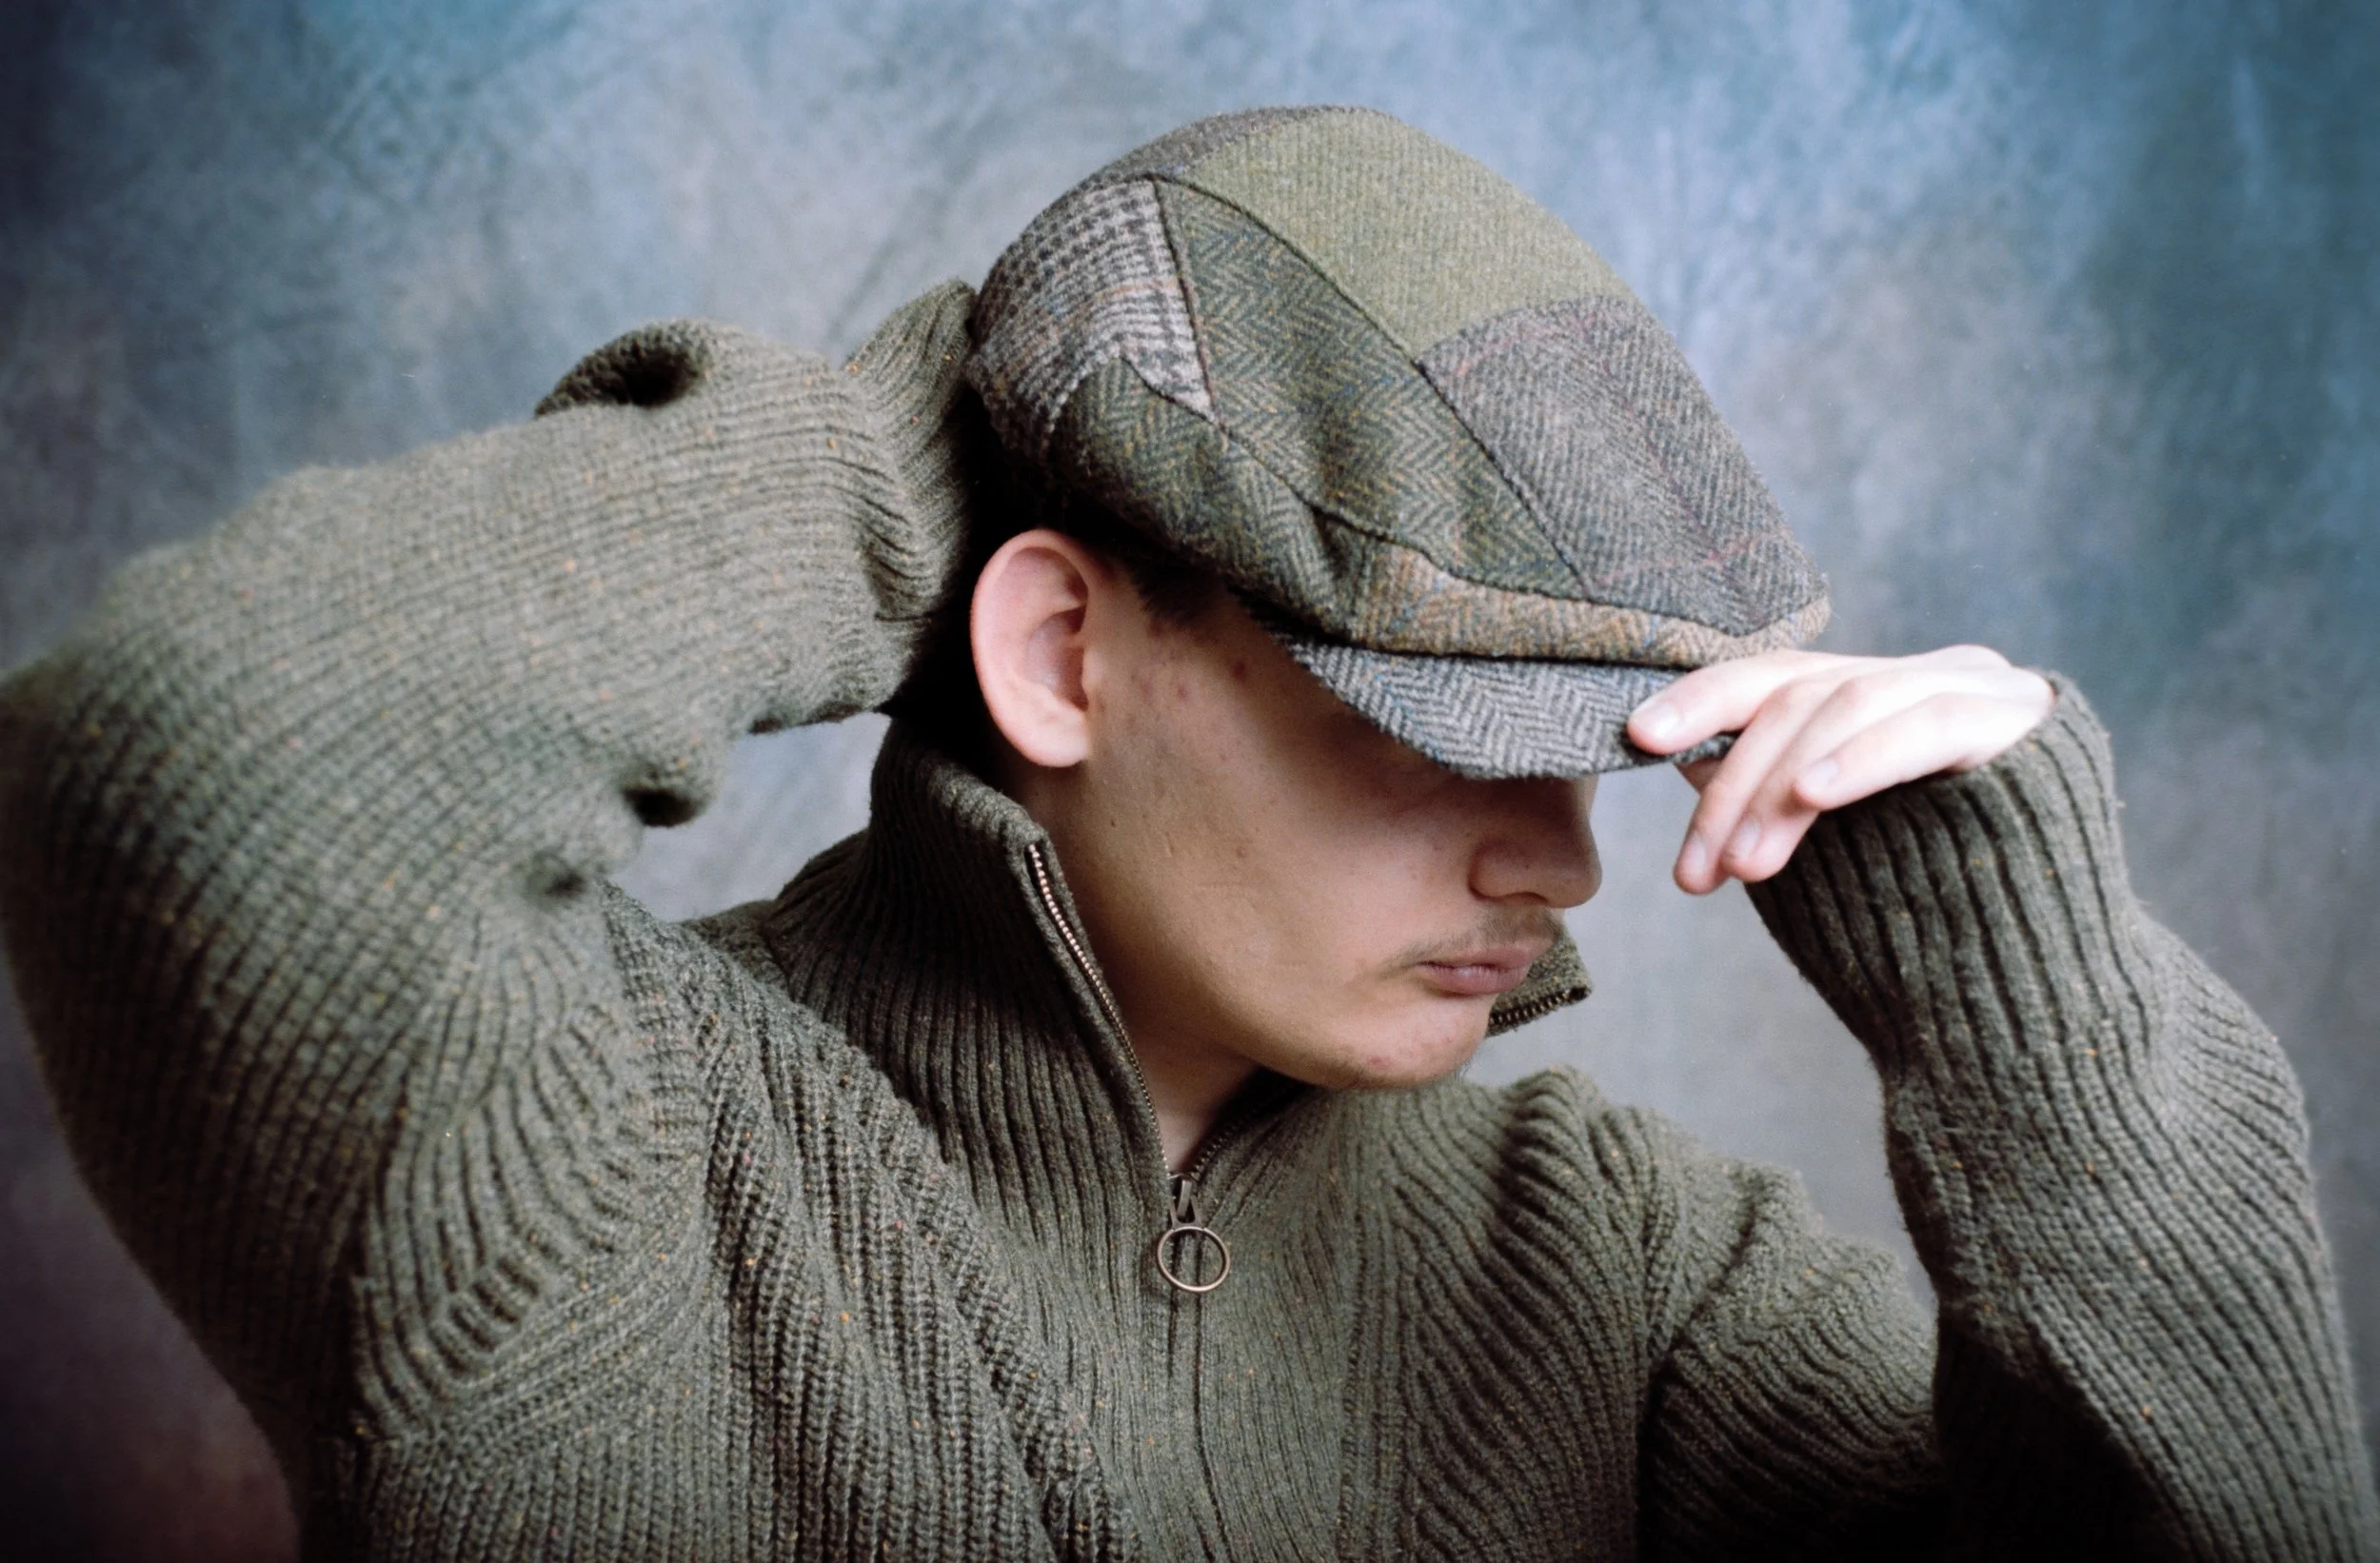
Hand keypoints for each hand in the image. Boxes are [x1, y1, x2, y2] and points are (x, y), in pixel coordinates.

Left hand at [1625, 647, 2054, 894]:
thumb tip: (1670, 747)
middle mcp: (1933, 675)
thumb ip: (1762, 787)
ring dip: (1780, 788)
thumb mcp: (1819, 845)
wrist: (2033, 1001)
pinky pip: (1927, 724)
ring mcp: (1984, 690)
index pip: (1776, 677)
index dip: (1703, 701)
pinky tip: (1813, 794)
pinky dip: (1861, 758)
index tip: (1637, 738)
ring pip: (1848, 705)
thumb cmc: (1914, 928)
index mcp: (1882, 695)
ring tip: (1744, 866)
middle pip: (1801, 694)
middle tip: (1698, 871)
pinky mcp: (2026, 724)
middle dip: (1734, 783)